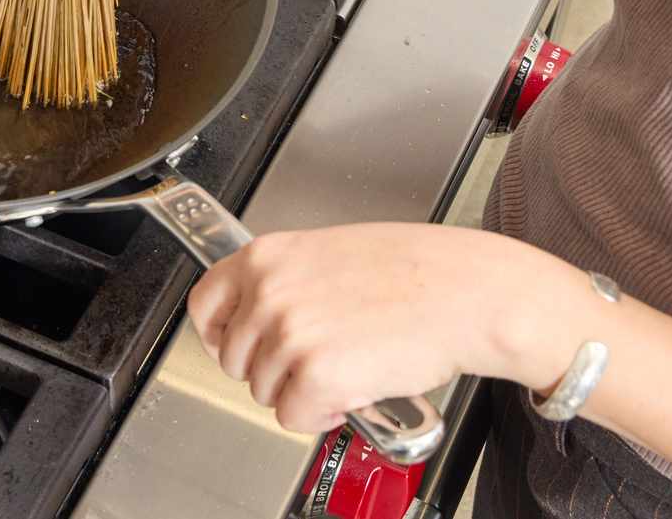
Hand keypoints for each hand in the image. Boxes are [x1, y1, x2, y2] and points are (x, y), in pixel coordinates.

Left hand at [186, 223, 591, 432]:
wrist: (468, 292)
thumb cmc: (415, 271)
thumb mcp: (329, 253)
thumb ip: (286, 280)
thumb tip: (258, 313)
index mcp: (267, 257)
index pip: (203, 305)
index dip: (219, 336)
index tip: (235, 347)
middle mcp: (269, 292)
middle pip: (233, 359)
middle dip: (271, 369)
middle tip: (314, 361)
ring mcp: (289, 334)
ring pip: (264, 392)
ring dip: (301, 392)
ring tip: (345, 368)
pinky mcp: (316, 375)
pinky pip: (293, 418)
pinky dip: (321, 416)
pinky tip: (352, 392)